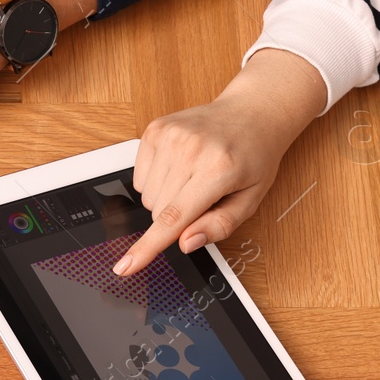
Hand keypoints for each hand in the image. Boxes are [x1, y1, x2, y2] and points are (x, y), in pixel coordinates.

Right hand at [113, 49, 327, 276]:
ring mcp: (169, 136)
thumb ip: (220, 225)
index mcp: (219, 169)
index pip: (174, 217)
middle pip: (158, 211)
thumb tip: (186, 243)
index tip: (125, 267)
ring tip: (192, 178)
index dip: (147, 247)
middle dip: (177, 216)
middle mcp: (190, 149)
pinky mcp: (155, 130)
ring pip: (147, 197)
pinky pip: (139, 177)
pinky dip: (157, 180)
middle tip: (202, 195)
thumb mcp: (251, 199)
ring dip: (166, 198)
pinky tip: (179, 166)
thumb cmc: (254, 157)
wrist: (251, 113)